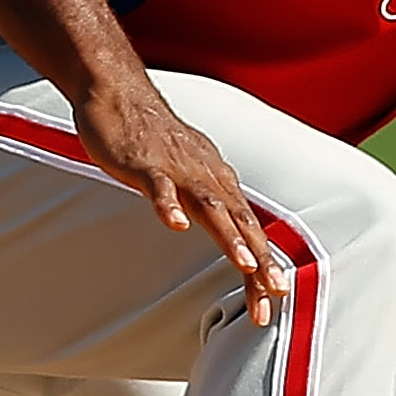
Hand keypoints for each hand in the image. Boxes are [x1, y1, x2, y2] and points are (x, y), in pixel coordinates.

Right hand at [75, 73, 291, 326]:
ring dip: (228, 237)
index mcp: (219, 184)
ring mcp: (178, 170)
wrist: (120, 94)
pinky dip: (167, 205)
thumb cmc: (156, 140)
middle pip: (239, 223)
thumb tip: (234, 228)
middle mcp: (207, 178)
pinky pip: (159, 185)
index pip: (248, 232)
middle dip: (259, 260)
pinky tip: (174, 225)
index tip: (274, 300)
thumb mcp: (192, 176)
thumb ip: (211, 203)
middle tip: (275, 293)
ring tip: (244, 265)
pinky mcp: (146, 163)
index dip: (262, 266)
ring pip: (210, 206)